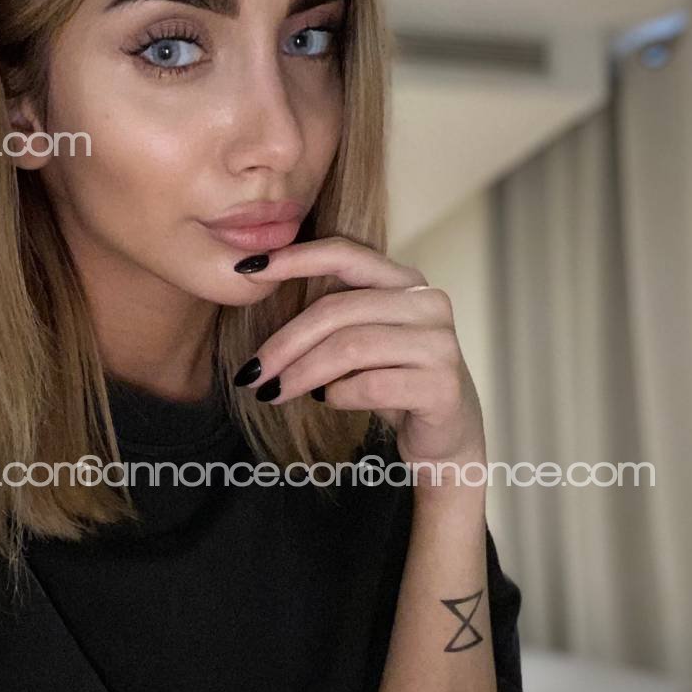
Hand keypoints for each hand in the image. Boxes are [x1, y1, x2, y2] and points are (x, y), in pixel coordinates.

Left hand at [233, 237, 486, 482]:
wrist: (445, 437)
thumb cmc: (394, 383)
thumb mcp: (362, 341)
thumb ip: (332, 316)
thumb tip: (259, 292)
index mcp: (405, 282)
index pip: (345, 254)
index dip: (294, 258)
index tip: (246, 269)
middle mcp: (428, 303)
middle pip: (337, 311)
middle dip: (284, 343)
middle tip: (253, 372)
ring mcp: (439, 343)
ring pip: (350, 348)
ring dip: (302, 374)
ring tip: (275, 393)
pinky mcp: (442, 386)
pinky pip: (371, 386)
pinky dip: (338, 395)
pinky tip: (328, 402)